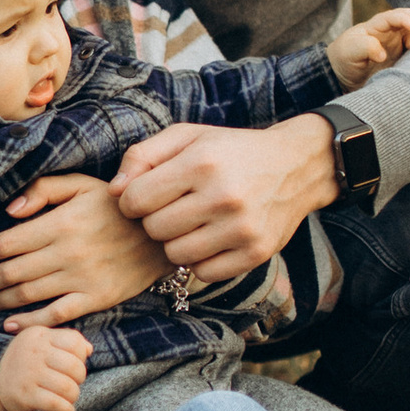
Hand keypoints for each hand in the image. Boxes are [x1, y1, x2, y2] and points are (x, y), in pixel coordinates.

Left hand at [0, 173, 167, 324]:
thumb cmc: (115, 206)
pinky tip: (9, 325)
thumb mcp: (82, 185)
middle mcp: (67, 252)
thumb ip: (43, 190)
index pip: (6, 242)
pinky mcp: (95, 298)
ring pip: (27, 294)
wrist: (161, 234)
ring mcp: (81, 278)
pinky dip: (30, 323)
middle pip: (10, 272)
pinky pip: (56, 314)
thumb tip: (9, 210)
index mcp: (60, 223)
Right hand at [0, 324, 92, 410]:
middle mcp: (34, 352)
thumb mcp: (41, 342)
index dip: (81, 357)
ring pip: (68, 388)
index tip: (73, 365)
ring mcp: (29, 374)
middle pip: (75, 367)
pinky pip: (57, 404)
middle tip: (71, 383)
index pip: (75, 343)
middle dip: (79, 379)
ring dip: (73, 396)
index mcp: (40, 335)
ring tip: (68, 397)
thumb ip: (66, 340)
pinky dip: (67, 409)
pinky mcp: (26, 395)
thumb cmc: (25, 361)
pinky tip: (66, 410)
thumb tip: (89, 349)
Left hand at [111, 112, 341, 286]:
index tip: (148, 195)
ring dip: (176, 241)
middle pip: (153, 229)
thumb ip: (142, 156)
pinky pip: (203, 273)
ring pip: (175, 254)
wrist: (296, 166)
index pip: (135, 200)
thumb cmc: (230, 150)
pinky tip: (212, 238)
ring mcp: (242, 228)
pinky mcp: (255, 254)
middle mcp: (223, 196)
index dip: (133, 200)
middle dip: (156, 220)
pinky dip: (201, 260)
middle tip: (175, 208)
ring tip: (193, 222)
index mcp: (201, 162)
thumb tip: (114, 192)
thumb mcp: (187, 137)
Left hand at [327, 4, 409, 86]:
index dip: (406, 20)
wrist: (342, 74)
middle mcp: (387, 30)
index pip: (394, 17)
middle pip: (405, 17)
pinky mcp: (399, 53)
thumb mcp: (350, 51)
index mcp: (375, 26)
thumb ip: (365, 48)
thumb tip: (383, 53)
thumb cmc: (344, 59)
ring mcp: (394, 41)